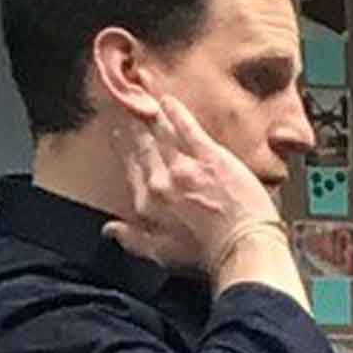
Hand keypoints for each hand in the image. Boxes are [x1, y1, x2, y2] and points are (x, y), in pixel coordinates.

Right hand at [104, 91, 285, 282]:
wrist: (243, 251)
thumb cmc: (207, 258)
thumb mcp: (160, 255)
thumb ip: (131, 240)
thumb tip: (109, 230)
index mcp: (147, 204)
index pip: (131, 167)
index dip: (123, 147)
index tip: (119, 132)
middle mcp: (159, 181)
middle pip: (140, 144)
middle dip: (132, 122)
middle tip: (125, 103)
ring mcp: (183, 166)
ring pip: (159, 132)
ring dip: (149, 112)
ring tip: (141, 95)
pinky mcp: (210, 158)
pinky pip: (187, 128)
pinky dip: (176, 112)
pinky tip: (169, 100)